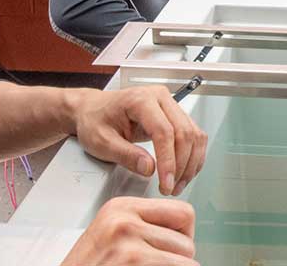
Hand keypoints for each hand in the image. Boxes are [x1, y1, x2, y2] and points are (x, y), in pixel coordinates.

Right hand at [60, 196, 196, 265]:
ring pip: (186, 259)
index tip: (172, 249)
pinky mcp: (132, 259)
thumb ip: (145, 226)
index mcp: (121, 207)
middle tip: (153, 265)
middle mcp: (123, 219)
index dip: (184, 236)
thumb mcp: (113, 235)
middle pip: (186, 240)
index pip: (183, 212)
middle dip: (179, 260)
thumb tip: (186, 236)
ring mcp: (127, 240)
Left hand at [72, 86, 207, 195]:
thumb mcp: (101, 141)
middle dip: (181, 165)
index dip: (168, 160)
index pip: (164, 131)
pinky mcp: (175, 116)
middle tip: (170, 188)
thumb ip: (125, 155)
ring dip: (190, 163)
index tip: (165, 182)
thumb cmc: (95, 120)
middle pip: (184, 133)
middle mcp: (160, 98)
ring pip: (194, 135)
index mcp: (141, 99)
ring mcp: (170, 105)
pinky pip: (193, 136)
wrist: (93, 109)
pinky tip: (184, 173)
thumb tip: (149, 168)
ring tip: (177, 184)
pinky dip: (193, 157)